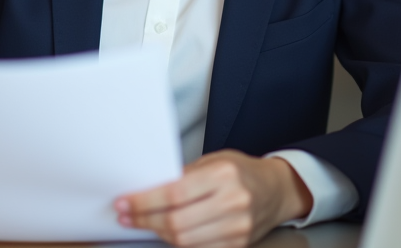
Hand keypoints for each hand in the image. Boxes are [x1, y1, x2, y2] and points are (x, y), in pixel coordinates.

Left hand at [115, 150, 312, 247]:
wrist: (276, 190)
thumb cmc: (240, 171)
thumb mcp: (213, 161)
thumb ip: (184, 176)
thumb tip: (146, 190)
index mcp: (224, 175)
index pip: (174, 192)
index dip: (144, 201)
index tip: (124, 203)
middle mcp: (233, 202)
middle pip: (176, 221)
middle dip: (144, 220)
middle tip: (126, 216)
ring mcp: (238, 228)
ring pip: (184, 241)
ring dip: (158, 233)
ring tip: (144, 223)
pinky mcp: (239, 246)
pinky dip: (178, 244)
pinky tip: (167, 234)